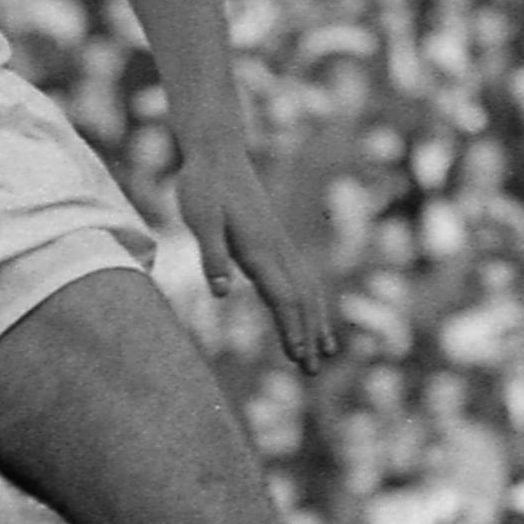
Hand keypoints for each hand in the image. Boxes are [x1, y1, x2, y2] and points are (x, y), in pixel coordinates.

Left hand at [175, 143, 342, 374]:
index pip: (282, 297)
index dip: (292, 328)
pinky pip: (299, 276)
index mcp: (258, 249)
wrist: (216, 153)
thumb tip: (219, 291)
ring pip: (306, 288)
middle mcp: (275, 249)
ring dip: (314, 321)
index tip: (300, 358)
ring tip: (324, 352)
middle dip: (308, 335)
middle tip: (312, 370)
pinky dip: (309, 301)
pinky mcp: (273, 239)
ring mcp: (278, 243)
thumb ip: (210, 254)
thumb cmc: (202, 186)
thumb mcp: (199, 219)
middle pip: (300, 299)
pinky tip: (308, 313)